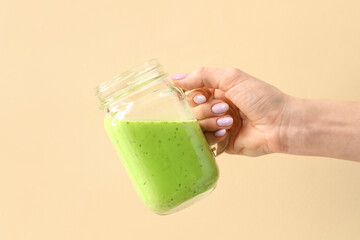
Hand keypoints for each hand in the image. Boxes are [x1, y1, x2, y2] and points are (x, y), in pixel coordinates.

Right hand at [172, 68, 290, 155]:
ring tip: (229, 122)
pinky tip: (225, 133)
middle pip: (191, 112)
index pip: (190, 94)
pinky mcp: (222, 143)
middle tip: (224, 109)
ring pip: (196, 127)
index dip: (193, 97)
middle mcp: (215, 109)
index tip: (203, 97)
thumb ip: (203, 76)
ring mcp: (218, 126)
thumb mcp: (231, 78)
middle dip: (205, 110)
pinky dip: (212, 137)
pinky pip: (204, 142)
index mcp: (217, 92)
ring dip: (210, 122)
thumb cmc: (261, 98)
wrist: (281, 123)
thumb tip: (174, 79)